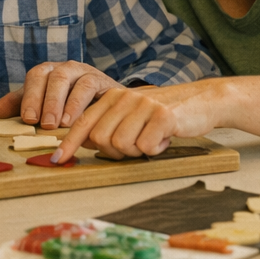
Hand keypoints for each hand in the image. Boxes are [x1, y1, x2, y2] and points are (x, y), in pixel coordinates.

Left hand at [0, 61, 120, 129]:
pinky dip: (81, 104)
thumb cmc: (70, 105)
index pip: (35, 76)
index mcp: (49, 72)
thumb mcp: (45, 105)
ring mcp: (85, 72)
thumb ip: (22, 106)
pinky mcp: (102, 81)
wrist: (107, 104)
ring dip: (64, 102)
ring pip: (72, 79)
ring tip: (60, 124)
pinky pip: (90, 87)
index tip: (28, 119)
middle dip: (47, 100)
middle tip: (43, 124)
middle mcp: (66, 68)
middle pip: (53, 76)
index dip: (30, 96)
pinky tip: (76, 120)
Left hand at [51, 79, 221, 163]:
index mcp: (112, 98)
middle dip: (116, 152)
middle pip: (101, 140)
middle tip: (137, 145)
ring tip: (152, 139)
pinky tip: (165, 138)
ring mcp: (143, 105)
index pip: (84, 124)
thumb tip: (85, 146)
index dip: (69, 144)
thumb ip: (110, 125)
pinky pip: (146, 146)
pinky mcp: (162, 115)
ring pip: (122, 145)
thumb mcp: (132, 114)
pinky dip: (155, 149)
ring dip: (138, 150)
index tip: (57, 160)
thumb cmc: (163, 114)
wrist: (202, 101)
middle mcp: (124, 98)